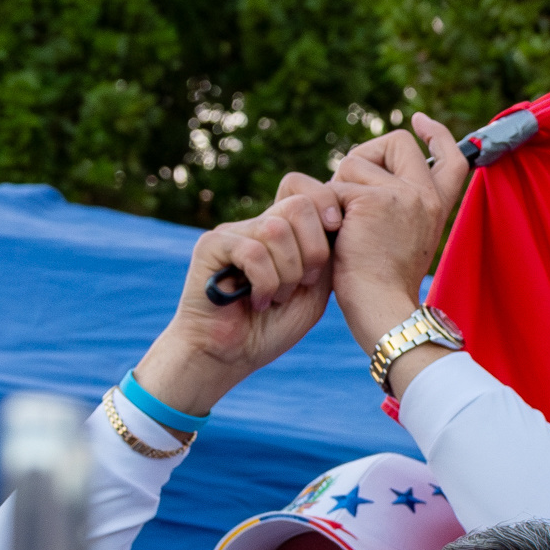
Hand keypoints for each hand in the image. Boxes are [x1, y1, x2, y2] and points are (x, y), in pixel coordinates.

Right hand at [133, 176, 347, 417]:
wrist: (231, 355)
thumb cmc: (272, 327)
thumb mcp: (314, 292)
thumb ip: (326, 257)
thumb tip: (335, 221)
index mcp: (284, 231)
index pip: (308, 193)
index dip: (327, 207)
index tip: (337, 234)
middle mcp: (257, 225)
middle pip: (298, 205)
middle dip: (314, 250)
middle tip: (304, 283)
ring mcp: (233, 232)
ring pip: (277, 230)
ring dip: (288, 273)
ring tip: (277, 298)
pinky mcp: (211, 246)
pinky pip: (252, 251)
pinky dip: (265, 282)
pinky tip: (258, 302)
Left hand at [323, 113, 470, 359]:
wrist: (381, 307)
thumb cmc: (382, 282)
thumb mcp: (401, 236)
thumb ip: (396, 202)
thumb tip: (367, 169)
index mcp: (437, 205)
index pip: (451, 157)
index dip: (436, 133)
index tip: (419, 120)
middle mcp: (426, 195)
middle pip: (396, 142)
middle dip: (365, 157)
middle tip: (351, 190)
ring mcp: (402, 195)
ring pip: (357, 162)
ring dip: (339, 188)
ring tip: (343, 226)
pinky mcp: (373, 200)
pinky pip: (336, 186)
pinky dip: (327, 209)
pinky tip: (335, 235)